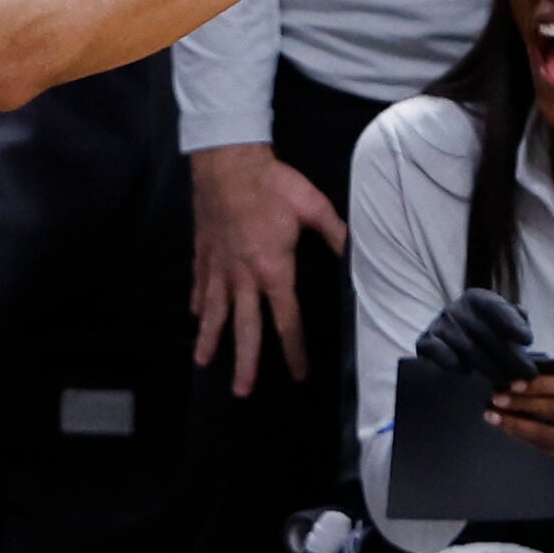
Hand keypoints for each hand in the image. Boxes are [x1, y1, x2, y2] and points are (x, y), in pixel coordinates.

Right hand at [190, 142, 348, 395]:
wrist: (227, 161)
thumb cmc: (273, 183)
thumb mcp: (313, 206)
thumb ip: (335, 234)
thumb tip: (357, 252)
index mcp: (273, 270)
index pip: (287, 320)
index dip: (294, 350)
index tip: (299, 374)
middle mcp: (243, 277)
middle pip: (245, 328)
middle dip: (246, 362)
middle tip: (243, 391)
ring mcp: (219, 267)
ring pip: (214, 312)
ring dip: (210, 340)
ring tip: (204, 363)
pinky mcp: (203, 254)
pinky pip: (200, 285)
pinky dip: (198, 303)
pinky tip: (196, 317)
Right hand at [417, 288, 536, 385]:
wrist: (450, 340)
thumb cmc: (484, 330)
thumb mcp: (501, 319)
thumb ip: (516, 320)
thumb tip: (522, 332)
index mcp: (477, 298)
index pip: (497, 309)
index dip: (513, 324)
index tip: (528, 342)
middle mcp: (456, 308)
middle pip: (486, 334)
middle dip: (510, 358)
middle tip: (527, 375)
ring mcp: (440, 325)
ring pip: (470, 350)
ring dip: (490, 368)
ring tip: (507, 382)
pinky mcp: (426, 342)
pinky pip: (442, 355)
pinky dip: (455, 365)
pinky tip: (467, 372)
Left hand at [487, 375, 553, 480]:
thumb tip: (524, 382)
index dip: (539, 385)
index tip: (513, 383)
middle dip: (523, 403)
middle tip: (497, 399)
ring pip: (549, 434)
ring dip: (517, 424)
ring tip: (494, 416)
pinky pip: (548, 447)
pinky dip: (525, 437)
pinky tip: (509, 428)